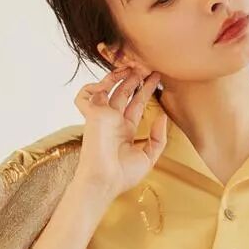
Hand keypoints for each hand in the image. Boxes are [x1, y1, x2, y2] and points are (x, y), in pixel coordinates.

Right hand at [71, 67, 167, 201]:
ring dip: (119, 76)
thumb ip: (158, 138)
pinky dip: (92, 87)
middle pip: (125, 93)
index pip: (137, 104)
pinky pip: (85, 95)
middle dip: (135, 78)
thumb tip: (163, 116)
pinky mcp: (93, 115)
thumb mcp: (148, 157)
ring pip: (108, 89)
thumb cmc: (123, 175)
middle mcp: (113, 121)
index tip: (156, 77)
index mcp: (125, 129)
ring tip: (132, 67)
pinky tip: (108, 83)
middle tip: (147, 66)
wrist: (105, 181)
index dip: (146, 89)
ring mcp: (102, 117)